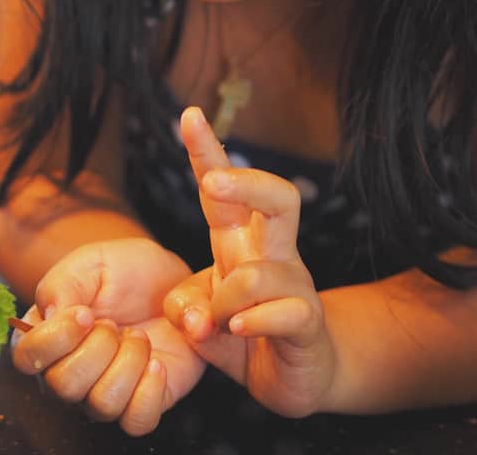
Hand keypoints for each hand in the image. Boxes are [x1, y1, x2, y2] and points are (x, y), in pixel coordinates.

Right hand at [10, 238, 205, 433]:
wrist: (168, 282)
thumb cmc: (124, 271)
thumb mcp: (90, 263)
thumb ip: (61, 285)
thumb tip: (50, 316)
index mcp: (45, 335)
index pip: (26, 358)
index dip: (56, 339)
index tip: (86, 314)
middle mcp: (67, 371)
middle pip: (63, 387)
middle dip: (98, 348)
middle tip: (115, 324)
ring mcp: (101, 392)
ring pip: (102, 405)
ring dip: (128, 362)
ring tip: (138, 336)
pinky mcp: (138, 404)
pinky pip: (137, 420)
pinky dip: (150, 389)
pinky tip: (156, 362)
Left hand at [163, 107, 336, 416]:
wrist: (296, 378)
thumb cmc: (243, 336)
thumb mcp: (199, 321)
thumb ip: (184, 310)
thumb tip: (196, 319)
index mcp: (239, 242)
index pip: (222, 190)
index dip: (206, 151)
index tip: (190, 115)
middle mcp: (272, 253)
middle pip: (276, 198)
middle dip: (245, 180)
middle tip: (214, 181)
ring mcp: (295, 285)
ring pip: (261, 271)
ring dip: (226, 300)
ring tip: (220, 325)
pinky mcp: (308, 322)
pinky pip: (285, 311)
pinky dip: (255, 322)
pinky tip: (240, 332)